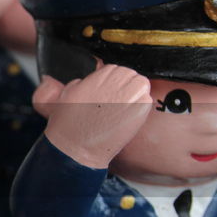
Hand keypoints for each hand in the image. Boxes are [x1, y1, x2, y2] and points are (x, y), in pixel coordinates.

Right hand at [36, 64, 151, 169]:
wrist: (77, 146)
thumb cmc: (70, 123)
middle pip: (131, 75)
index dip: (114, 82)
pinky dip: (140, 108)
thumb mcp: (70, 91)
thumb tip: (93, 79)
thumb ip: (86, 80)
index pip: (116, 69)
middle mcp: (117, 80)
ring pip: (141, 85)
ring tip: (123, 110)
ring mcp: (131, 93)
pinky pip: (146, 101)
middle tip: (117, 102)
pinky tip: (127, 118)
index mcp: (101, 74)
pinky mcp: (141, 108)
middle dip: (126, 86)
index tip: (110, 93)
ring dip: (135, 95)